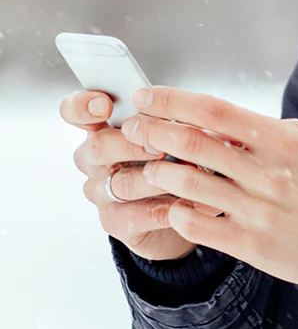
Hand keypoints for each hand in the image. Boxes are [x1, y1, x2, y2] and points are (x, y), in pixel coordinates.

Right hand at [60, 90, 197, 261]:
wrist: (182, 207)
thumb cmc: (176, 159)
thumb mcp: (175, 131)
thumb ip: (168, 119)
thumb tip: (177, 110)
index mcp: (104, 128)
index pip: (76, 111)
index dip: (83, 106)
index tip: (104, 106)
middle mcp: (95, 160)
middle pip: (98, 147)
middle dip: (132, 144)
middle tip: (163, 146)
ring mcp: (102, 193)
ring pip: (121, 183)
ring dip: (158, 177)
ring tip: (190, 173)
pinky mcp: (116, 222)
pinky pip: (136, 215)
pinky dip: (166, 208)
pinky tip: (188, 202)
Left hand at [121, 87, 297, 286]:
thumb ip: (269, 131)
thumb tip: (227, 121)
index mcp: (282, 141)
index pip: (215, 111)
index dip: (174, 101)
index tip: (147, 96)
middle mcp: (267, 172)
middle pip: (193, 143)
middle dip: (153, 131)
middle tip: (134, 128)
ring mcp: (257, 210)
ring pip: (188, 184)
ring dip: (159, 172)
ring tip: (149, 167)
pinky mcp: (251, 245)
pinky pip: (198, 225)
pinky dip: (177, 212)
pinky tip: (173, 206)